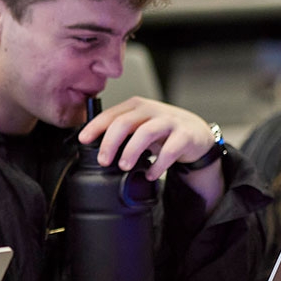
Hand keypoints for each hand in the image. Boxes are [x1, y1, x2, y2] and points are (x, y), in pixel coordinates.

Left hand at [77, 97, 216, 180]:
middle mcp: (152, 110)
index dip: (95, 127)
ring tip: (124, 166)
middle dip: (110, 142)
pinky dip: (158, 165)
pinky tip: (150, 174)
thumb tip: (92, 147)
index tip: (83, 140)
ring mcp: (170, 121)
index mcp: (136, 107)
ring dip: (131, 151)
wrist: (196, 134)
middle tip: (103, 161)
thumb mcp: (139, 127)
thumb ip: (120, 132)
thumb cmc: (162, 131)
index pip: (111, 114)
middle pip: (125, 122)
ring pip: (146, 132)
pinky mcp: (186, 135)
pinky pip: (170, 150)